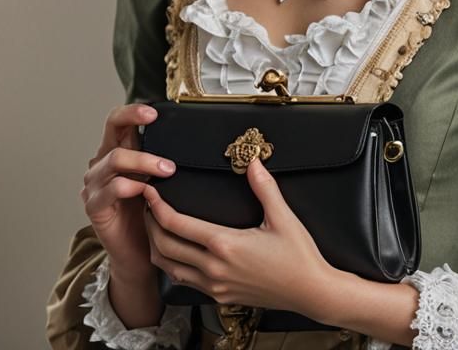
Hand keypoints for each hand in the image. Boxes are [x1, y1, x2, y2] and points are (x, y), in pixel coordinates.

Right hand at [80, 102, 177, 277]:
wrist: (139, 253)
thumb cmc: (150, 213)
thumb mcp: (159, 180)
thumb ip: (163, 160)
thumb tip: (189, 138)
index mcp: (117, 152)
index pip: (117, 120)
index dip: (132, 111)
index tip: (154, 112)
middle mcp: (102, 164)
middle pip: (112, 130)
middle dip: (135, 123)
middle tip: (160, 128)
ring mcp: (95, 185)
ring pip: (115, 159)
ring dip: (144, 161)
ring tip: (167, 170)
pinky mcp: (94, 207)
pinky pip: (112, 189)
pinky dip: (131, 186)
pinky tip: (146, 192)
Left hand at [142, 155, 335, 315]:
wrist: (310, 292)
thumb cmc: (299, 256)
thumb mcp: (283, 217)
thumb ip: (264, 187)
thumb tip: (253, 161)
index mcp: (225, 246)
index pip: (177, 225)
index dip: (157, 207)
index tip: (150, 191)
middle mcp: (214, 269)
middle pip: (164, 247)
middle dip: (149, 224)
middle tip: (146, 204)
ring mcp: (215, 286)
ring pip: (169, 268)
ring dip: (156, 246)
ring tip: (155, 225)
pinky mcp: (219, 296)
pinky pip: (184, 281)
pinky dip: (171, 264)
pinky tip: (176, 250)